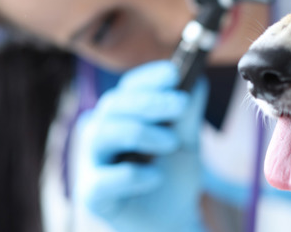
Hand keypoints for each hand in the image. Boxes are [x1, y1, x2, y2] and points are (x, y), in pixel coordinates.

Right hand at [73, 60, 208, 231]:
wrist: (174, 221)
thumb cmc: (173, 175)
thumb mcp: (186, 140)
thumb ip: (188, 113)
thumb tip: (197, 80)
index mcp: (123, 117)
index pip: (127, 88)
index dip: (148, 78)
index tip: (173, 73)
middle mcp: (102, 135)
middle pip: (114, 106)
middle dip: (149, 101)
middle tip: (181, 103)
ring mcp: (93, 164)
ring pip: (103, 135)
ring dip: (140, 133)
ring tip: (172, 143)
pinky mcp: (92, 195)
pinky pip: (102, 180)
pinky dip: (131, 176)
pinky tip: (156, 177)